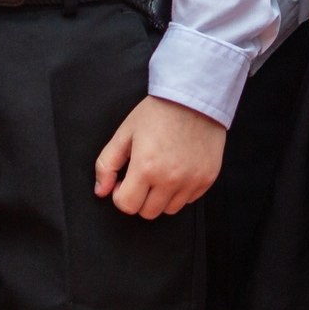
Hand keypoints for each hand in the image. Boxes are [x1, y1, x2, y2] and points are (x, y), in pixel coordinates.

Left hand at [93, 95, 226, 218]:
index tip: (125, 180)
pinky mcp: (207, 178)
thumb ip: (107, 164)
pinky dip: (181, 191)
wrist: (194, 97)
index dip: (120, 194)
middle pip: (148, 212)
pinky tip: (178, 169)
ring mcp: (192, 181)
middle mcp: (170, 180)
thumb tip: (101, 191)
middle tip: (142, 176)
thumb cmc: (158, 112)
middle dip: (139, 198)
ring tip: (161, 172)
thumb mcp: (125, 133)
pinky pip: (189, 200)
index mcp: (146, 168)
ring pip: (169, 210)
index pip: (127, 206)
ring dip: (161, 197)